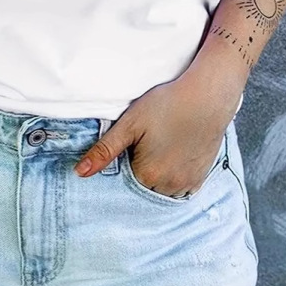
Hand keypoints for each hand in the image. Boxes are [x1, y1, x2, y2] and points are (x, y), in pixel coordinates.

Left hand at [73, 70, 239, 197]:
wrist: (207, 96)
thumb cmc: (167, 104)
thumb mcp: (130, 123)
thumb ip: (105, 150)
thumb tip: (79, 173)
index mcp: (147, 175)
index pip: (124, 181)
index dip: (125, 161)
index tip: (132, 144)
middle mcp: (168, 186)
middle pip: (143, 186)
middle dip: (141, 170)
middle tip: (148, 142)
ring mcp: (187, 184)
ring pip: (162, 189)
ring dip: (158, 175)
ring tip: (161, 146)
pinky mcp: (201, 178)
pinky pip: (180, 187)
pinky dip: (174, 176)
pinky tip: (175, 153)